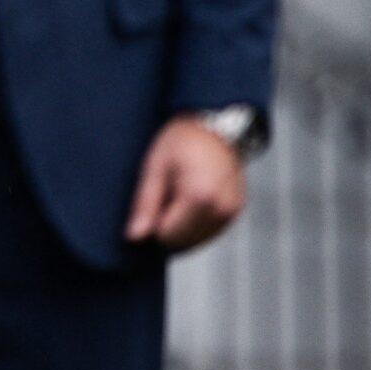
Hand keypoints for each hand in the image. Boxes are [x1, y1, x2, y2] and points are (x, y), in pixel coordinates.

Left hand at [125, 117, 246, 251]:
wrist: (214, 126)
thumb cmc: (181, 141)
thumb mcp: (154, 167)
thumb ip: (145, 204)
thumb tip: (135, 237)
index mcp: (200, 197)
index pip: (167, 236)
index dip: (152, 222)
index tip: (152, 198)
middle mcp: (221, 209)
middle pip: (182, 242)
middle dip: (166, 225)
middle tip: (164, 193)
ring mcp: (231, 212)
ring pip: (195, 241)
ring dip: (181, 225)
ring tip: (178, 192)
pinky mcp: (235, 212)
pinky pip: (208, 232)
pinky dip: (194, 223)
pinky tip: (189, 198)